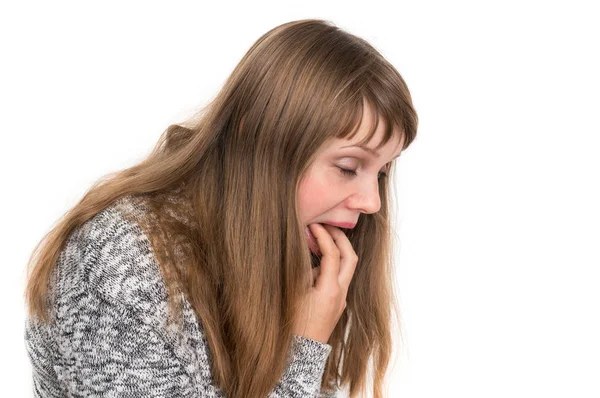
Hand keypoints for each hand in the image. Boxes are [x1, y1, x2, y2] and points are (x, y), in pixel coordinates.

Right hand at [293, 223, 357, 343]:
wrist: (300, 354)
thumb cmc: (292, 324)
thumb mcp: (293, 292)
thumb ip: (301, 268)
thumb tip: (304, 248)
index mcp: (330, 289)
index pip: (333, 254)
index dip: (324, 235)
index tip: (314, 224)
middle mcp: (340, 294)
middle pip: (350, 258)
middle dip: (339, 239)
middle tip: (325, 226)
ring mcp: (340, 300)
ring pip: (345, 269)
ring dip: (334, 252)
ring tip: (315, 243)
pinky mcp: (336, 306)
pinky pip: (337, 279)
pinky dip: (329, 266)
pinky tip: (313, 265)